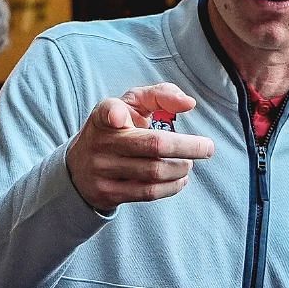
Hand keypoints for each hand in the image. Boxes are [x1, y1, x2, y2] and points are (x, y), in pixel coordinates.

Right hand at [65, 83, 214, 212]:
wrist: (80, 167)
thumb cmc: (118, 128)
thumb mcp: (132, 105)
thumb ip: (161, 95)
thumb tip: (189, 103)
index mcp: (104, 116)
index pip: (107, 112)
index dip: (114, 114)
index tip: (119, 117)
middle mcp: (101, 142)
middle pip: (152, 145)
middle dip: (187, 147)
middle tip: (208, 148)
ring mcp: (102, 170)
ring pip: (154, 171)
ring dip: (181, 168)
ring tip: (188, 163)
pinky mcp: (107, 192)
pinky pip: (148, 192)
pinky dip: (172, 186)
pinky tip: (181, 178)